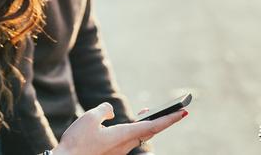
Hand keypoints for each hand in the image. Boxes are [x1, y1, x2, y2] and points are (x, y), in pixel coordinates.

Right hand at [52, 103, 186, 154]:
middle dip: (162, 120)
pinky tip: (123, 124)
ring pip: (137, 136)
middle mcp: (124, 145)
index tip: (183, 112)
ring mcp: (118, 152)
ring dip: (145, 124)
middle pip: (149, 132)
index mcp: (123, 136)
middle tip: (175, 111)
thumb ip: (103, 110)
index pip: (152, 126)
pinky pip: (127, 140)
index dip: (169, 119)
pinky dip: (131, 130)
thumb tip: (110, 111)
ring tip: (146, 112)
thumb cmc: (77, 142)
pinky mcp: (111, 154)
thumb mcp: (89, 118)